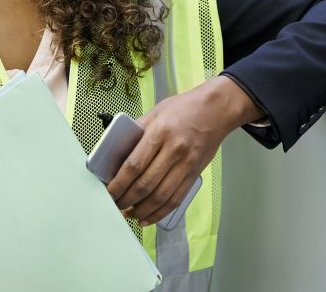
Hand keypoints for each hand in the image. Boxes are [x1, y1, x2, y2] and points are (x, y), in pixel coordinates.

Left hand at [106, 76, 261, 225]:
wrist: (216, 109)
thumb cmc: (185, 108)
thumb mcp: (156, 112)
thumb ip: (137, 131)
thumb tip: (117, 151)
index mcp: (160, 132)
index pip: (134, 165)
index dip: (119, 183)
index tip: (109, 191)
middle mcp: (174, 150)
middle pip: (146, 184)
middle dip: (127, 199)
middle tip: (115, 204)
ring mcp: (186, 164)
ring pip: (161, 196)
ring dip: (142, 210)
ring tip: (129, 213)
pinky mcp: (195, 174)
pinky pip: (176, 199)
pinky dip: (160, 212)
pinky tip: (148, 217)